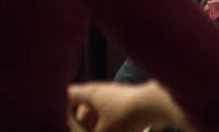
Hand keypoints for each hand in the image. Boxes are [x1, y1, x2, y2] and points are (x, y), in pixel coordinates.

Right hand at [67, 81, 181, 131]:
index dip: (62, 108)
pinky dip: (109, 124)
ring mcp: (113, 96)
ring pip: (98, 111)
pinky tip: (117, 131)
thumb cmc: (126, 115)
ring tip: (100, 131)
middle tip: (83, 131)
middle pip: (83, 107)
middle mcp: (99, 92)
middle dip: (82, 123)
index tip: (64, 123)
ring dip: (96, 125)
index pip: (67, 95)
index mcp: (89, 94)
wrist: (156, 105)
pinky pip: (111, 113)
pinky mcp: (126, 102)